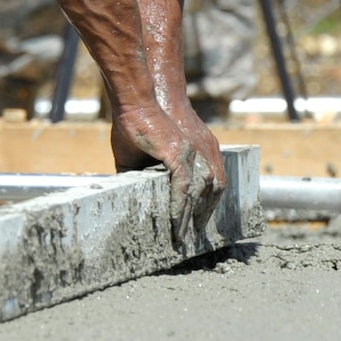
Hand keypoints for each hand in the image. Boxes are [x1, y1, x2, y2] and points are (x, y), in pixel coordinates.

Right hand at [113, 103, 226, 247]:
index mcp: (199, 151)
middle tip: (194, 238)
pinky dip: (180, 208)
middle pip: (210, 193)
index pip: (210, 185)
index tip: (199, 224)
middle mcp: (202, 154)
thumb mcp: (137, 156)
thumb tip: (130, 195)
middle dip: (203, 217)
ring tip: (182, 237)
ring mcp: (192, 154)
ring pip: (197, 195)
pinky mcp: (179, 156)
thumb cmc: (133, 126)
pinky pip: (183, 189)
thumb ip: (140, 175)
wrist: (134, 102)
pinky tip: (175, 223)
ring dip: (191, 218)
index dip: (206, 205)